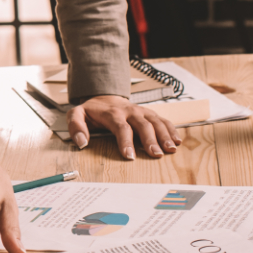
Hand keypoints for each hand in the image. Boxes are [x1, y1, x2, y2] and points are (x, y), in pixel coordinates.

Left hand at [66, 94, 181, 160]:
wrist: (104, 96)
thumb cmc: (92, 111)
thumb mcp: (77, 114)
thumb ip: (76, 126)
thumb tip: (81, 143)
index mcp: (112, 113)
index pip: (121, 127)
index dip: (125, 141)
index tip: (129, 156)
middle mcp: (130, 111)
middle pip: (142, 125)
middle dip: (150, 140)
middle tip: (156, 154)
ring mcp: (141, 111)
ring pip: (155, 121)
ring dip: (164, 135)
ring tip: (170, 149)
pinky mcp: (149, 113)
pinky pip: (162, 120)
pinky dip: (171, 129)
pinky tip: (177, 140)